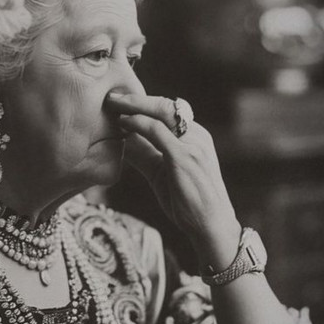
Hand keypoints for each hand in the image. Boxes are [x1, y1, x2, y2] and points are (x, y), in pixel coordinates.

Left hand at [106, 93, 240, 264]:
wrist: (212, 227)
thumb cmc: (188, 201)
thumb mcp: (161, 173)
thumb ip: (144, 155)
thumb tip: (121, 142)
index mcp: (195, 136)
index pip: (167, 111)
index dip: (143, 103)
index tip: (120, 101)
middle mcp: (196, 135)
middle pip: (164, 105)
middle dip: (136, 98)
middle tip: (112, 96)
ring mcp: (193, 144)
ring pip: (162, 112)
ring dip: (134, 105)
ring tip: (113, 103)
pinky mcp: (184, 157)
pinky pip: (158, 131)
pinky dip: (138, 123)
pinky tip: (123, 123)